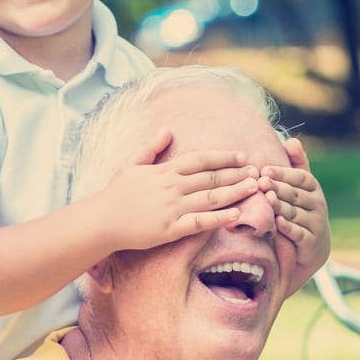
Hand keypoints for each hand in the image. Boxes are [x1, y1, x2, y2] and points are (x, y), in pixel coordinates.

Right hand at [94, 129, 260, 251]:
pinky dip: (220, 218)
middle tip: (258, 172)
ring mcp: (173, 207)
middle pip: (211, 177)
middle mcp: (172, 186)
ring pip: (211, 197)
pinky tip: (236, 214)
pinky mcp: (171, 229)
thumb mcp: (132, 164)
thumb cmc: (116, 194)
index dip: (224, 157)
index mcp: (165, 170)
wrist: (102, 220)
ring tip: (254, 188)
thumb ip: (152, 148)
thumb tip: (166, 130)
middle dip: (237, 174)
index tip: (242, 156)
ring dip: (235, 192)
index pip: (201, 159)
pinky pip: (200, 222)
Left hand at [258, 139, 330, 288]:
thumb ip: (297, 164)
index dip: (284, 173)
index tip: (265, 170)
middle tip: (261, 182)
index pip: (301, 177)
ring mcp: (315, 224)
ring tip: (267, 199)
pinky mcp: (310, 242)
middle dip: (278, 188)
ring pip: (295, 213)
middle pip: (296, 194)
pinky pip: (299, 233)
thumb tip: (291, 140)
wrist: (313, 247)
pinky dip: (288, 228)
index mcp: (314, 188)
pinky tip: (277, 222)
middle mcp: (318, 204)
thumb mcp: (301, 187)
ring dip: (281, 206)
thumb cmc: (301, 210)